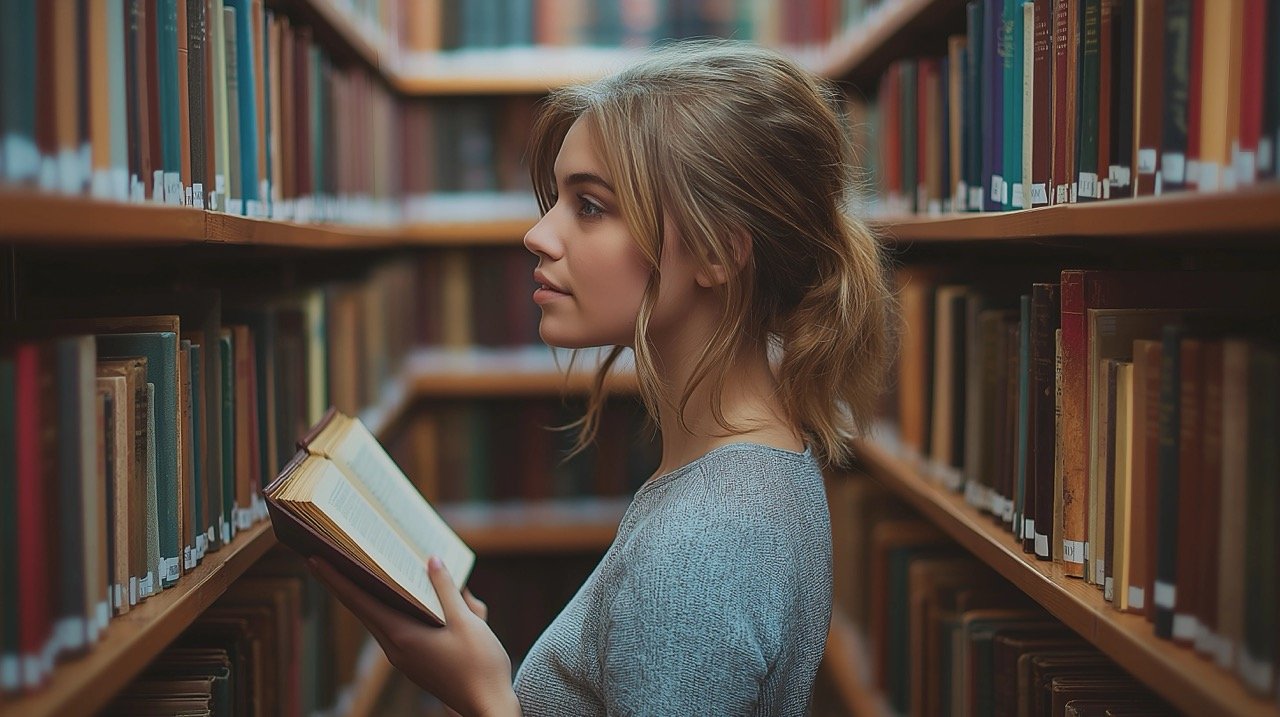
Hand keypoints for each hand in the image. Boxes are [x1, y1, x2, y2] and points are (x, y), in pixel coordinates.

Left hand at [307, 556, 519, 716]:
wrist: (488, 708)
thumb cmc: (480, 666)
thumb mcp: (468, 621)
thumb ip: (446, 589)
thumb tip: (432, 561)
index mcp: (403, 635)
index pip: (359, 601)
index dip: (336, 579)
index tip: (314, 560)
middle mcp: (396, 648)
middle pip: (363, 610)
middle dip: (345, 583)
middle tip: (330, 556)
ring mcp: (404, 658)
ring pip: (378, 620)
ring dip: (368, 596)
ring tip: (362, 570)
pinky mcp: (415, 662)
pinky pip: (394, 629)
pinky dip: (389, 609)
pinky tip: (401, 597)